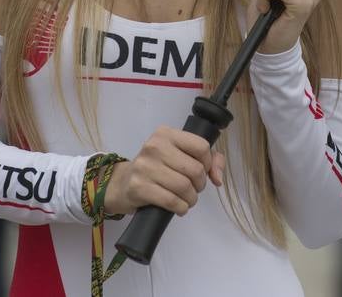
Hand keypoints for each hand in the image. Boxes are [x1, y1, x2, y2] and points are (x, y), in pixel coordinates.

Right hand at [104, 127, 225, 216]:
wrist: (123, 183)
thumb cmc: (156, 168)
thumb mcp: (178, 155)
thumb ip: (208, 160)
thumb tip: (218, 178)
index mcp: (166, 134)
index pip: (201, 146)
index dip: (208, 163)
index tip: (203, 172)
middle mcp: (154, 146)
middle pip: (195, 169)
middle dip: (199, 185)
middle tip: (193, 189)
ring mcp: (145, 167)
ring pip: (184, 187)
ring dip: (191, 199)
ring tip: (186, 199)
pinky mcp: (139, 187)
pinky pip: (171, 201)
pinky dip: (181, 208)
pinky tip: (179, 207)